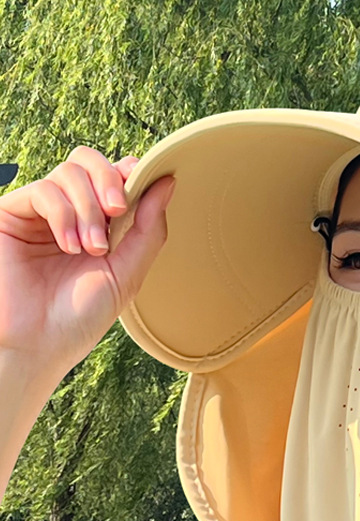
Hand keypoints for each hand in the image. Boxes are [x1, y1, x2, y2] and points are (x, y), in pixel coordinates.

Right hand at [0, 146, 174, 375]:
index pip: (116, 176)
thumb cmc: (81, 316)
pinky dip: (63, 215)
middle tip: (118, 211)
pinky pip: (43, 190)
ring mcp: (41, 212)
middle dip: (110, 180)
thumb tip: (167, 182)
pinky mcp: (13, 214)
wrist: (40, 343)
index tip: (144, 188)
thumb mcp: (128, 273)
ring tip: (92, 248)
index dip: (131, 173)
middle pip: (89, 160)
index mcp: (101, 224)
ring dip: (88, 209)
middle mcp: (71, 212)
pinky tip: (69, 246)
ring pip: (69, 173)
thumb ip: (149, 229)